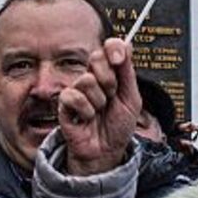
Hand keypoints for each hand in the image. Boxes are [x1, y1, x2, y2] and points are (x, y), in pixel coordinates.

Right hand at [58, 38, 139, 176]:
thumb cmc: (117, 126)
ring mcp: (78, 89)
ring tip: (100, 111)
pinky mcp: (65, 103)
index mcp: (110, 72)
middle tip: (112, 95)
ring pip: (87, 79)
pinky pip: (74, 96)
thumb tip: (126, 46)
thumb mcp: (132, 99)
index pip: (109, 47)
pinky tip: (87, 118)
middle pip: (96, 57)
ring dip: (99, 100)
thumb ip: (128, 72)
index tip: (120, 59)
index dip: (114, 48)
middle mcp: (93, 77)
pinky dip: (86, 110)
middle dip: (109, 79)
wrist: (106, 151)